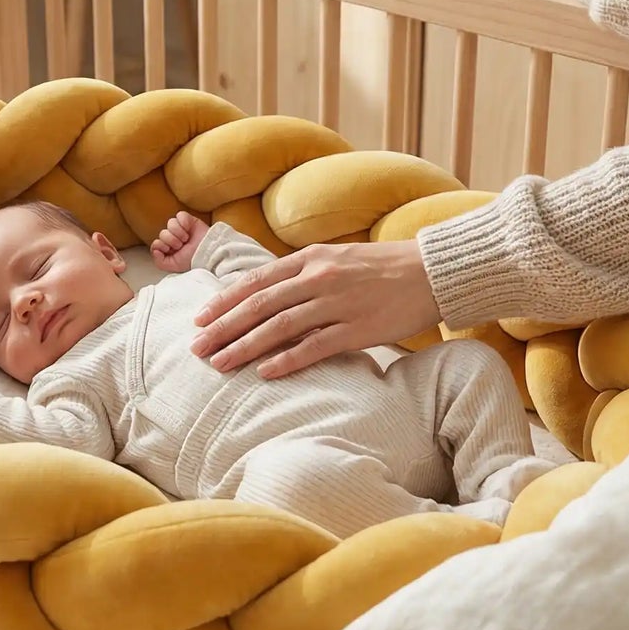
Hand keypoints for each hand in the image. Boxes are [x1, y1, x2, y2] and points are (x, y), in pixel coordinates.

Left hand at [152, 210, 209, 271]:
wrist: (207, 253)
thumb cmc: (192, 260)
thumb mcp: (173, 266)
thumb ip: (159, 262)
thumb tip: (155, 250)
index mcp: (169, 248)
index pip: (156, 242)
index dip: (161, 246)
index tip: (169, 250)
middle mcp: (174, 237)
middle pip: (162, 233)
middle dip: (171, 240)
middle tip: (181, 245)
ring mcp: (181, 228)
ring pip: (170, 223)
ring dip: (177, 232)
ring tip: (186, 239)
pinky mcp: (189, 220)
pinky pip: (180, 215)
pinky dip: (183, 222)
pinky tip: (189, 229)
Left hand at [190, 239, 440, 377]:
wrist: (432, 271)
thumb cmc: (384, 267)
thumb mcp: (338, 257)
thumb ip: (304, 271)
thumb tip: (269, 292)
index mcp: (311, 257)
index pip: (256, 280)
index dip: (224, 300)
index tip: (200, 318)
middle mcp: (319, 277)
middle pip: (259, 305)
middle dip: (223, 327)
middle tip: (196, 347)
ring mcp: (337, 303)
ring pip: (279, 327)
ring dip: (244, 346)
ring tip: (220, 363)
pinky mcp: (358, 328)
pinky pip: (314, 346)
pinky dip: (286, 359)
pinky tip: (265, 372)